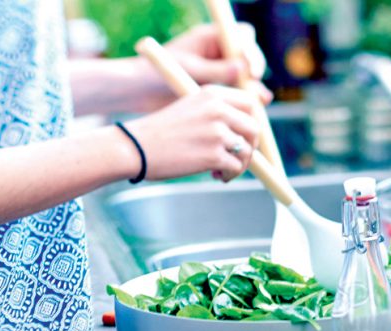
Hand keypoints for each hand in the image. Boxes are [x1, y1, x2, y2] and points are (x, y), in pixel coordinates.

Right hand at [124, 85, 259, 182]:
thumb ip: (217, 113)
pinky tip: (215, 175)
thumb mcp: (190, 109)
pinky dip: (229, 174)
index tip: (244, 136)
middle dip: (250, 146)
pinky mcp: (214, 154)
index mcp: (212, 94)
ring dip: (239, 164)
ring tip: (222, 169)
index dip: (252, 122)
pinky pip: (235, 167)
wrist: (135, 147)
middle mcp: (218, 109)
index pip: (251, 104)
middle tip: (237, 157)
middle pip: (254, 128)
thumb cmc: (160, 132)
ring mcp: (217, 132)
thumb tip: (247, 131)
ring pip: (247, 150)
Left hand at [164, 23, 271, 103]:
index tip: (249, 68)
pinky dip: (247, 103)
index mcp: (210, 39)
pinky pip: (239, 95)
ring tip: (259, 101)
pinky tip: (254, 110)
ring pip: (247, 79)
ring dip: (255, 90)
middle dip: (255, 71)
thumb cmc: (155, 74)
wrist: (138, 93)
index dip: (250, 49)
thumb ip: (215, 70)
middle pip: (249, 57)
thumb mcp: (188, 70)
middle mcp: (218, 54)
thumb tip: (243, 69)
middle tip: (255, 87)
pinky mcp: (218, 92)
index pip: (241, 36)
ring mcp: (220, 73)